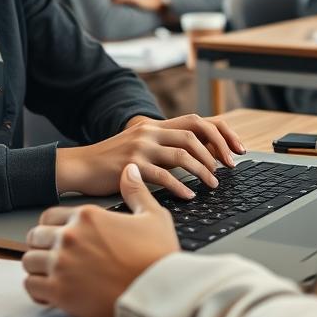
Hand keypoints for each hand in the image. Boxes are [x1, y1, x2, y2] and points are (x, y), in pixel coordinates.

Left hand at [23, 163, 179, 316]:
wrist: (159, 292)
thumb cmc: (158, 257)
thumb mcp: (153, 217)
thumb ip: (136, 192)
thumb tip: (130, 171)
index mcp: (86, 216)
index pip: (49, 216)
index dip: (52, 228)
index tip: (59, 238)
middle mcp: (69, 236)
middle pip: (35, 237)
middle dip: (42, 246)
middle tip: (54, 257)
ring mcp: (61, 264)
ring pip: (29, 261)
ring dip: (38, 268)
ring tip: (52, 275)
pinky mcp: (59, 291)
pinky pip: (31, 286)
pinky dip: (38, 290)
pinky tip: (50, 293)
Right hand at [55, 113, 245, 198]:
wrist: (80, 166)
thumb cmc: (111, 162)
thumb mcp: (140, 147)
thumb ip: (164, 148)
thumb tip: (198, 160)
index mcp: (154, 125)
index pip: (197, 121)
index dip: (220, 133)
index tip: (236, 149)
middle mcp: (150, 132)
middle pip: (195, 134)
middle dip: (217, 151)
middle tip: (228, 168)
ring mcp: (141, 147)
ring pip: (183, 153)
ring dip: (203, 170)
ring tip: (213, 184)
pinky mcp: (132, 165)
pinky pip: (164, 175)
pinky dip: (181, 187)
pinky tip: (189, 196)